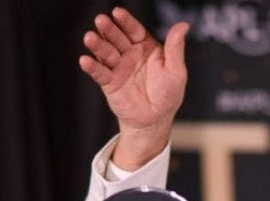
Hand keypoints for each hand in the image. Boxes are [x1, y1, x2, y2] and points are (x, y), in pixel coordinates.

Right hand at [79, 8, 187, 167]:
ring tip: (89, 38)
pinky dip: (92, 67)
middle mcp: (129, 53)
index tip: (117, 13)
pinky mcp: (109, 83)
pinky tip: (85, 61)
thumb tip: (183, 25)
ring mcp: (118, 67)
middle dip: (109, 29)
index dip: (126, 21)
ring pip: (106, 53)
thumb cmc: (167, 95)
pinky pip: (99, 73)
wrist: (155, 120)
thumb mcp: (176, 71)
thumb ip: (175, 48)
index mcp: (145, 46)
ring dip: (97, 45)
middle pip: (117, 38)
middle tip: (101, 21)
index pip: (134, 30)